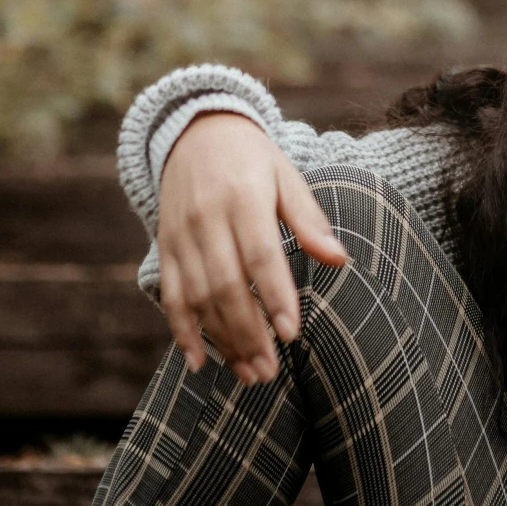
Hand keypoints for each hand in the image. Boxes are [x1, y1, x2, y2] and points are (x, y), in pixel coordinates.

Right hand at [157, 113, 348, 382]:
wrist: (194, 131)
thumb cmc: (252, 158)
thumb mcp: (286, 176)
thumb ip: (309, 220)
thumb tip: (340, 260)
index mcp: (243, 197)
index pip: (260, 255)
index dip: (275, 296)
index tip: (292, 332)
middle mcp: (207, 218)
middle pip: (226, 284)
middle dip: (249, 333)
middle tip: (271, 371)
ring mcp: (181, 235)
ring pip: (198, 297)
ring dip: (222, 340)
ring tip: (250, 374)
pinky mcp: (166, 246)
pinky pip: (171, 295)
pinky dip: (181, 331)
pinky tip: (200, 362)